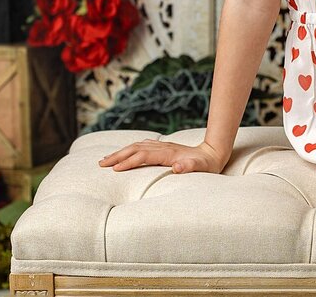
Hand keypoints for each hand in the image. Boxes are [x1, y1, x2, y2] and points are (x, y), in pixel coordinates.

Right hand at [98, 139, 229, 174]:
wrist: (214, 153)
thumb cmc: (207, 164)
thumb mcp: (201, 167)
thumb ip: (190, 166)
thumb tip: (178, 166)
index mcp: (169, 153)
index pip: (144, 156)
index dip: (129, 161)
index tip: (115, 169)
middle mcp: (163, 148)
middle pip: (136, 149)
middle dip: (118, 156)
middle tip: (101, 164)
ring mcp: (162, 147)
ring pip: (136, 146)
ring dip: (120, 152)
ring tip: (105, 159)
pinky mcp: (163, 148)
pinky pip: (141, 146)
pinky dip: (129, 149)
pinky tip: (123, 154)